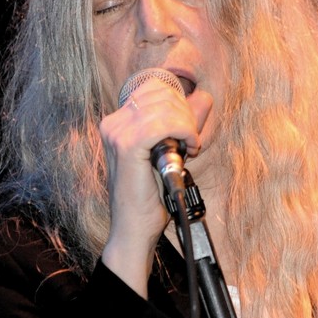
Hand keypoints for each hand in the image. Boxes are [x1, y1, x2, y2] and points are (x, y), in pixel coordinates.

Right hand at [99, 75, 212, 293]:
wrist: (135, 229)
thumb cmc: (150, 197)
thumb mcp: (170, 152)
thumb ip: (185, 123)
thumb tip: (204, 97)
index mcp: (118, 122)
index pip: (155, 88)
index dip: (180, 103)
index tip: (187, 131)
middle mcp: (113, 123)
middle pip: (162, 93)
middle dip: (186, 115)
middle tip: (190, 142)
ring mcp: (117, 133)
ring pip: (166, 106)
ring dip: (187, 125)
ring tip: (189, 147)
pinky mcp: (127, 145)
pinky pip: (164, 123)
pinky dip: (184, 132)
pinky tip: (188, 149)